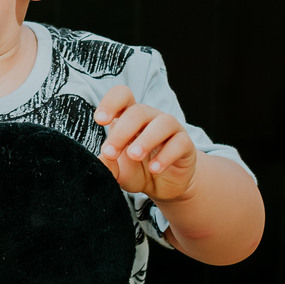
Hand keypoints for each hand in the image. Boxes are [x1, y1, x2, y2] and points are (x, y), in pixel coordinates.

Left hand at [94, 84, 197, 200]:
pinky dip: (166, 155)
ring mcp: (170, 129)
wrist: (163, 187)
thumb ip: (107, 165)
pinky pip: (180, 142)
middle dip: (122, 131)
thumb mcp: (117, 170)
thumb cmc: (137, 170)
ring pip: (163, 122)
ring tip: (134, 156)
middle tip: (111, 152)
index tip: (100, 120)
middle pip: (138, 111)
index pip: (122, 95)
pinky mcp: (185, 144)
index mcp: (129, 117)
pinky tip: (155, 169)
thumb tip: (98, 161)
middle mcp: (150, 118)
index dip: (111, 102)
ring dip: (146, 139)